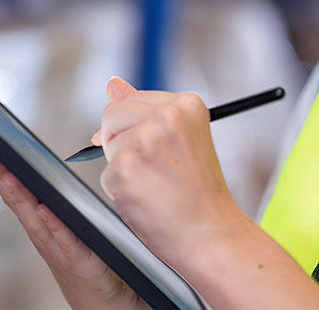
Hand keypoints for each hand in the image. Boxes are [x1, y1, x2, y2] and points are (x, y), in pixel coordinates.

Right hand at [0, 144, 147, 309]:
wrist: (99, 298)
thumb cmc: (85, 257)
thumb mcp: (68, 225)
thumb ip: (59, 200)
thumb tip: (53, 169)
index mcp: (41, 222)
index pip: (16, 191)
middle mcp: (43, 234)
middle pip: (18, 200)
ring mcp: (58, 248)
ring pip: (35, 217)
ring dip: (19, 195)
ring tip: (6, 173)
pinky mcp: (79, 259)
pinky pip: (65, 239)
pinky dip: (53, 224)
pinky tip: (44, 209)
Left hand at [92, 77, 250, 266]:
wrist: (212, 234)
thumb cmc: (200, 193)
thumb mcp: (183, 139)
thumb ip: (148, 111)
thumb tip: (113, 85)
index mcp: (186, 104)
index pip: (134, 100)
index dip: (133, 126)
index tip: (151, 149)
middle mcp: (166, 115)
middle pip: (113, 114)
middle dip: (122, 142)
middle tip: (154, 169)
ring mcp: (144, 140)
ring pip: (109, 146)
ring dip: (124, 168)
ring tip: (157, 185)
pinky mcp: (125, 168)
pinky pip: (106, 175)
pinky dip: (121, 192)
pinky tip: (148, 199)